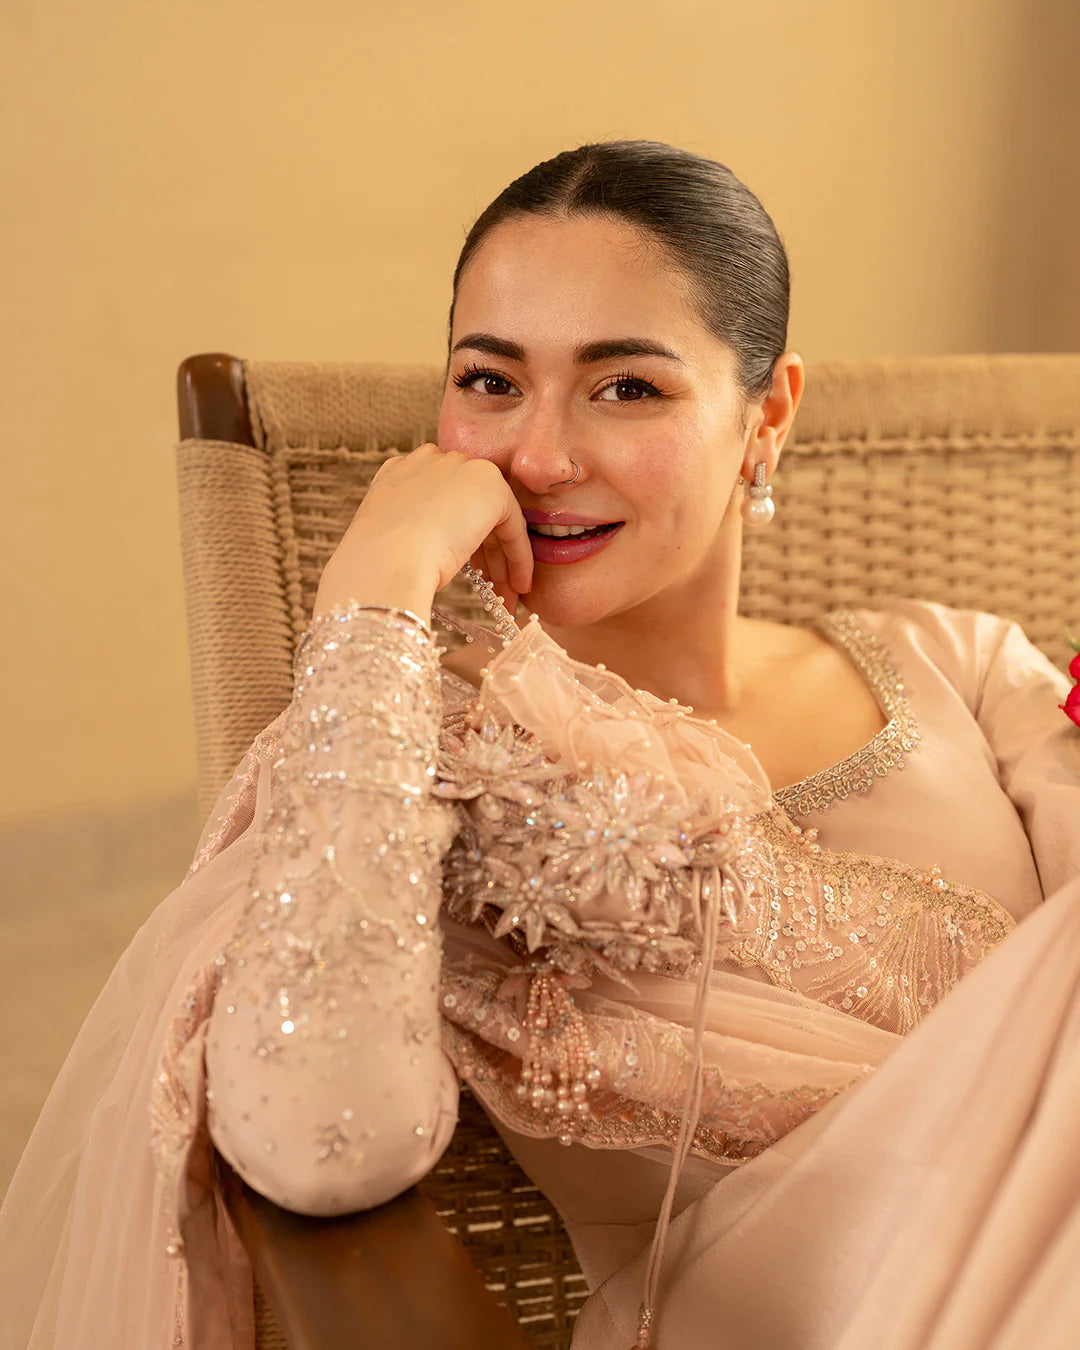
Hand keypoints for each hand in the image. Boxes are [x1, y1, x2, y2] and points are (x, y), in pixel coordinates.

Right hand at [313, 444, 532, 620]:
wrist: (385, 561)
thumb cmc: (380, 563)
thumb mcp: (392, 538)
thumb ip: (414, 530)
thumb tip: (439, 551)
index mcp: (400, 471)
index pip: (440, 500)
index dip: (456, 538)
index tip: (466, 571)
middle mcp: (432, 460)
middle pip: (469, 507)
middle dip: (484, 553)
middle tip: (492, 586)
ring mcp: (461, 467)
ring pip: (491, 518)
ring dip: (502, 561)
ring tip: (508, 597)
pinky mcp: (489, 484)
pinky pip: (511, 524)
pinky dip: (518, 557)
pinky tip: (518, 586)